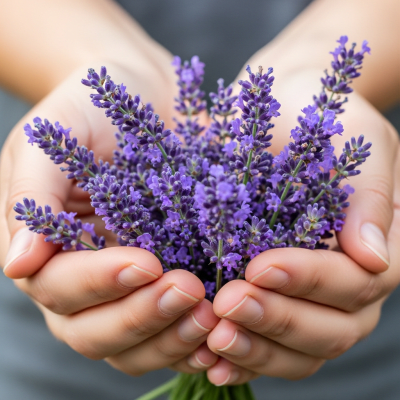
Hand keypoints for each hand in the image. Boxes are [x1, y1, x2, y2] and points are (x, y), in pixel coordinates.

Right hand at [0, 63, 218, 374]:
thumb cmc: (89, 111)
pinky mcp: (164, 283)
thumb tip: (19, 262)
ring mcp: (124, 288)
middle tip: (188, 291)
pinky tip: (224, 332)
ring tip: (213, 315)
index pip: (59, 286)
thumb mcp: (52, 139)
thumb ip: (33, 196)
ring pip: (134, 344)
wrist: (142, 96)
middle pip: (94, 330)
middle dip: (141, 317)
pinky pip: (170, 332)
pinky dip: (193, 340)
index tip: (145, 263)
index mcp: (46, 248)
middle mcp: (82, 279)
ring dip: (172, 337)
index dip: (99, 283)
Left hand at [202, 68, 399, 384]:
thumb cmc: (322, 115)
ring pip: (300, 350)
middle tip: (227, 304)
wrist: (285, 109)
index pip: (356, 281)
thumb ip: (369, 197)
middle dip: (277, 319)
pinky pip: (270, 347)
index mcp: (379, 245)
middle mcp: (350, 283)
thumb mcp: (356, 139)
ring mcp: (314, 300)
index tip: (261, 266)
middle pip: (330, 327)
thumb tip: (375, 258)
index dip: (311, 280)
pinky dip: (243, 359)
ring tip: (214, 335)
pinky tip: (209, 360)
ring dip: (257, 349)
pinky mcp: (278, 302)